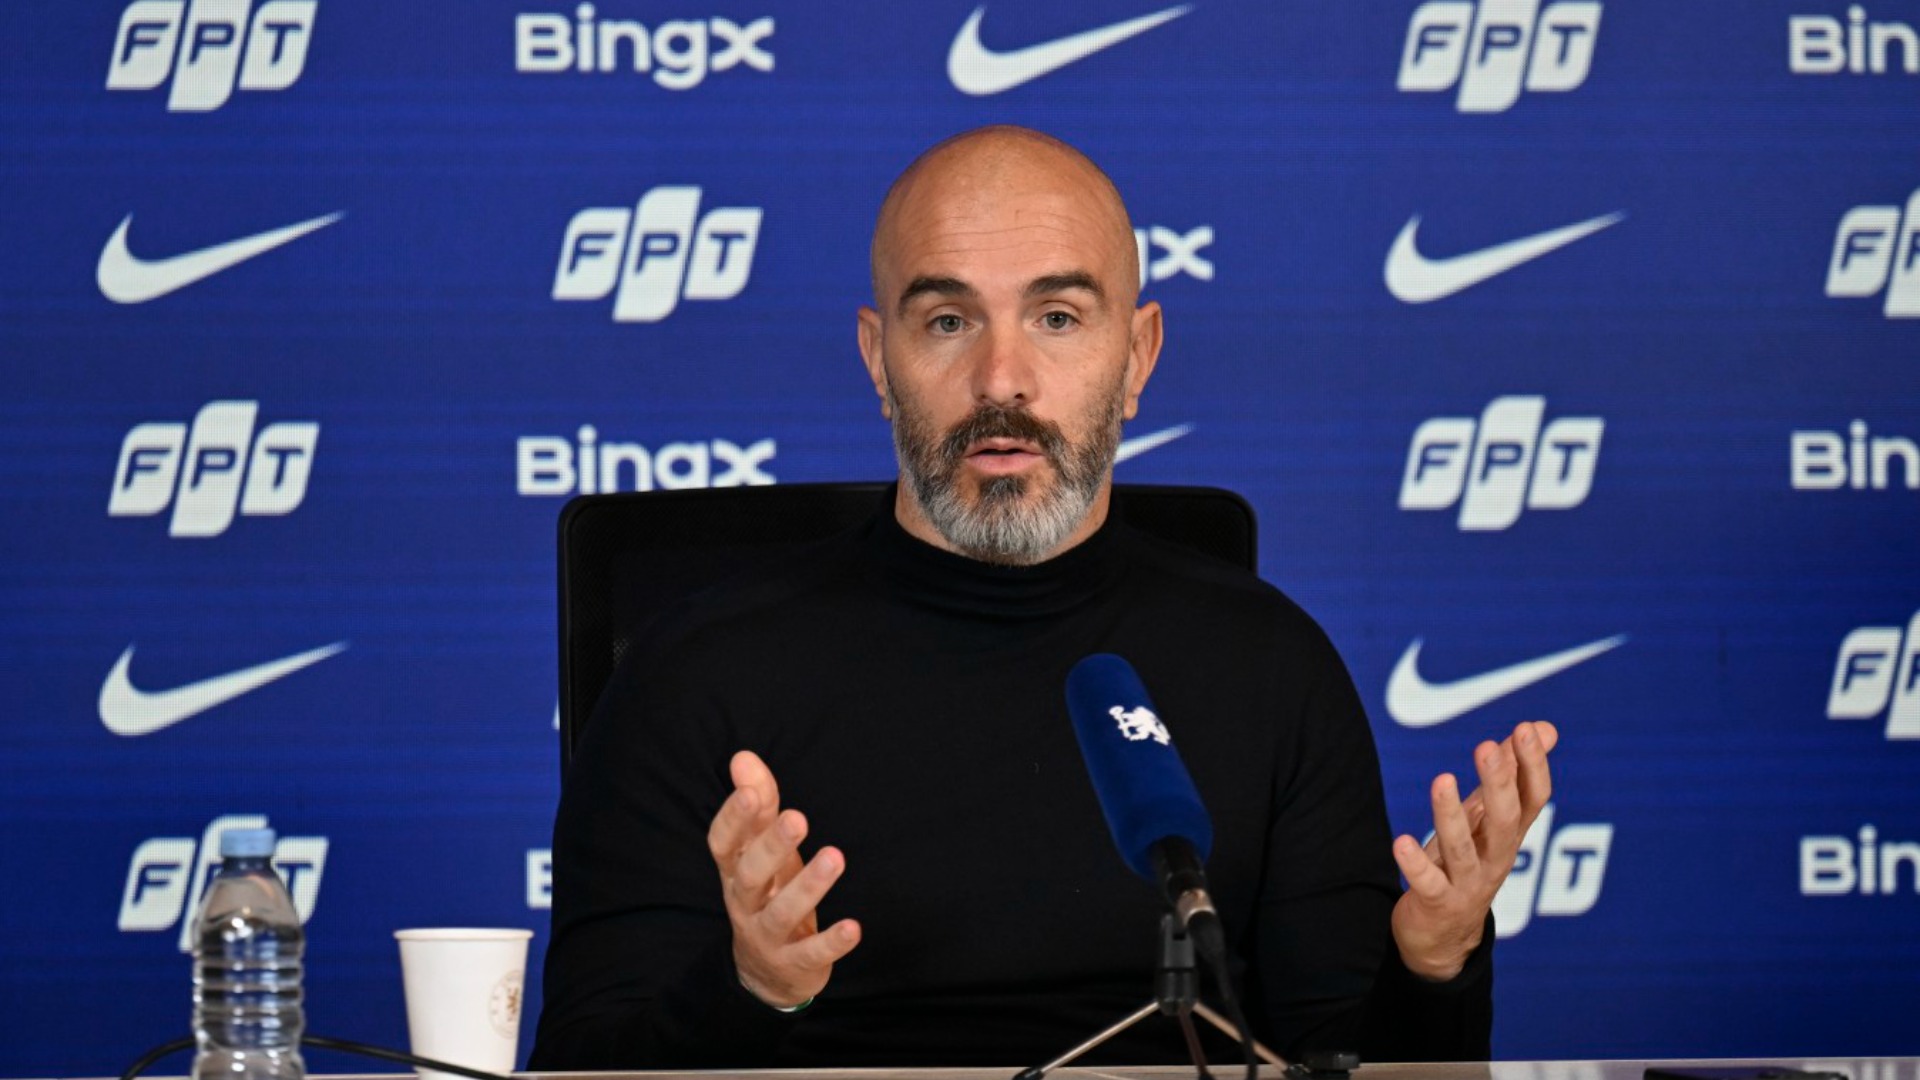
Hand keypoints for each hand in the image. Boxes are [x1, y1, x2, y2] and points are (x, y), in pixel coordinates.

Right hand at [706, 750, 861, 1007]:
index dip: (732, 820)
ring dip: (808, 887)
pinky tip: (853, 927)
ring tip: (835, 858)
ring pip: (781, 913)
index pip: (722, 844)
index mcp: (734, 872)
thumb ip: (758, 806)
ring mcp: (767, 936)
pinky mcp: (794, 964)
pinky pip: (811, 953)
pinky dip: (831, 941)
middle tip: (797, 818)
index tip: (748, 792)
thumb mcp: (762, 851)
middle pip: (749, 876)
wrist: (765, 973)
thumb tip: (742, 757)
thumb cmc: (768, 893)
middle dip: (771, 847)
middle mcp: (744, 904)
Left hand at [1389, 720, 1557, 980]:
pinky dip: (1415, 864)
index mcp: (1510, 835)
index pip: (1533, 799)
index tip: (1526, 729)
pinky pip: (1428, 884)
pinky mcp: (1437, 903)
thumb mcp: (1490, 818)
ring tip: (1441, 780)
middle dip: (1499, 784)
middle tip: (1489, 746)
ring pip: (1464, 850)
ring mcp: (1468, 884)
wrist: (1444, 935)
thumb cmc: (1468, 861)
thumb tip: (1544, 727)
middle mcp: (1496, 859)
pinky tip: (1401, 842)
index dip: (1532, 766)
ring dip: (1452, 816)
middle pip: (1505, 822)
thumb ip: (1513, 774)